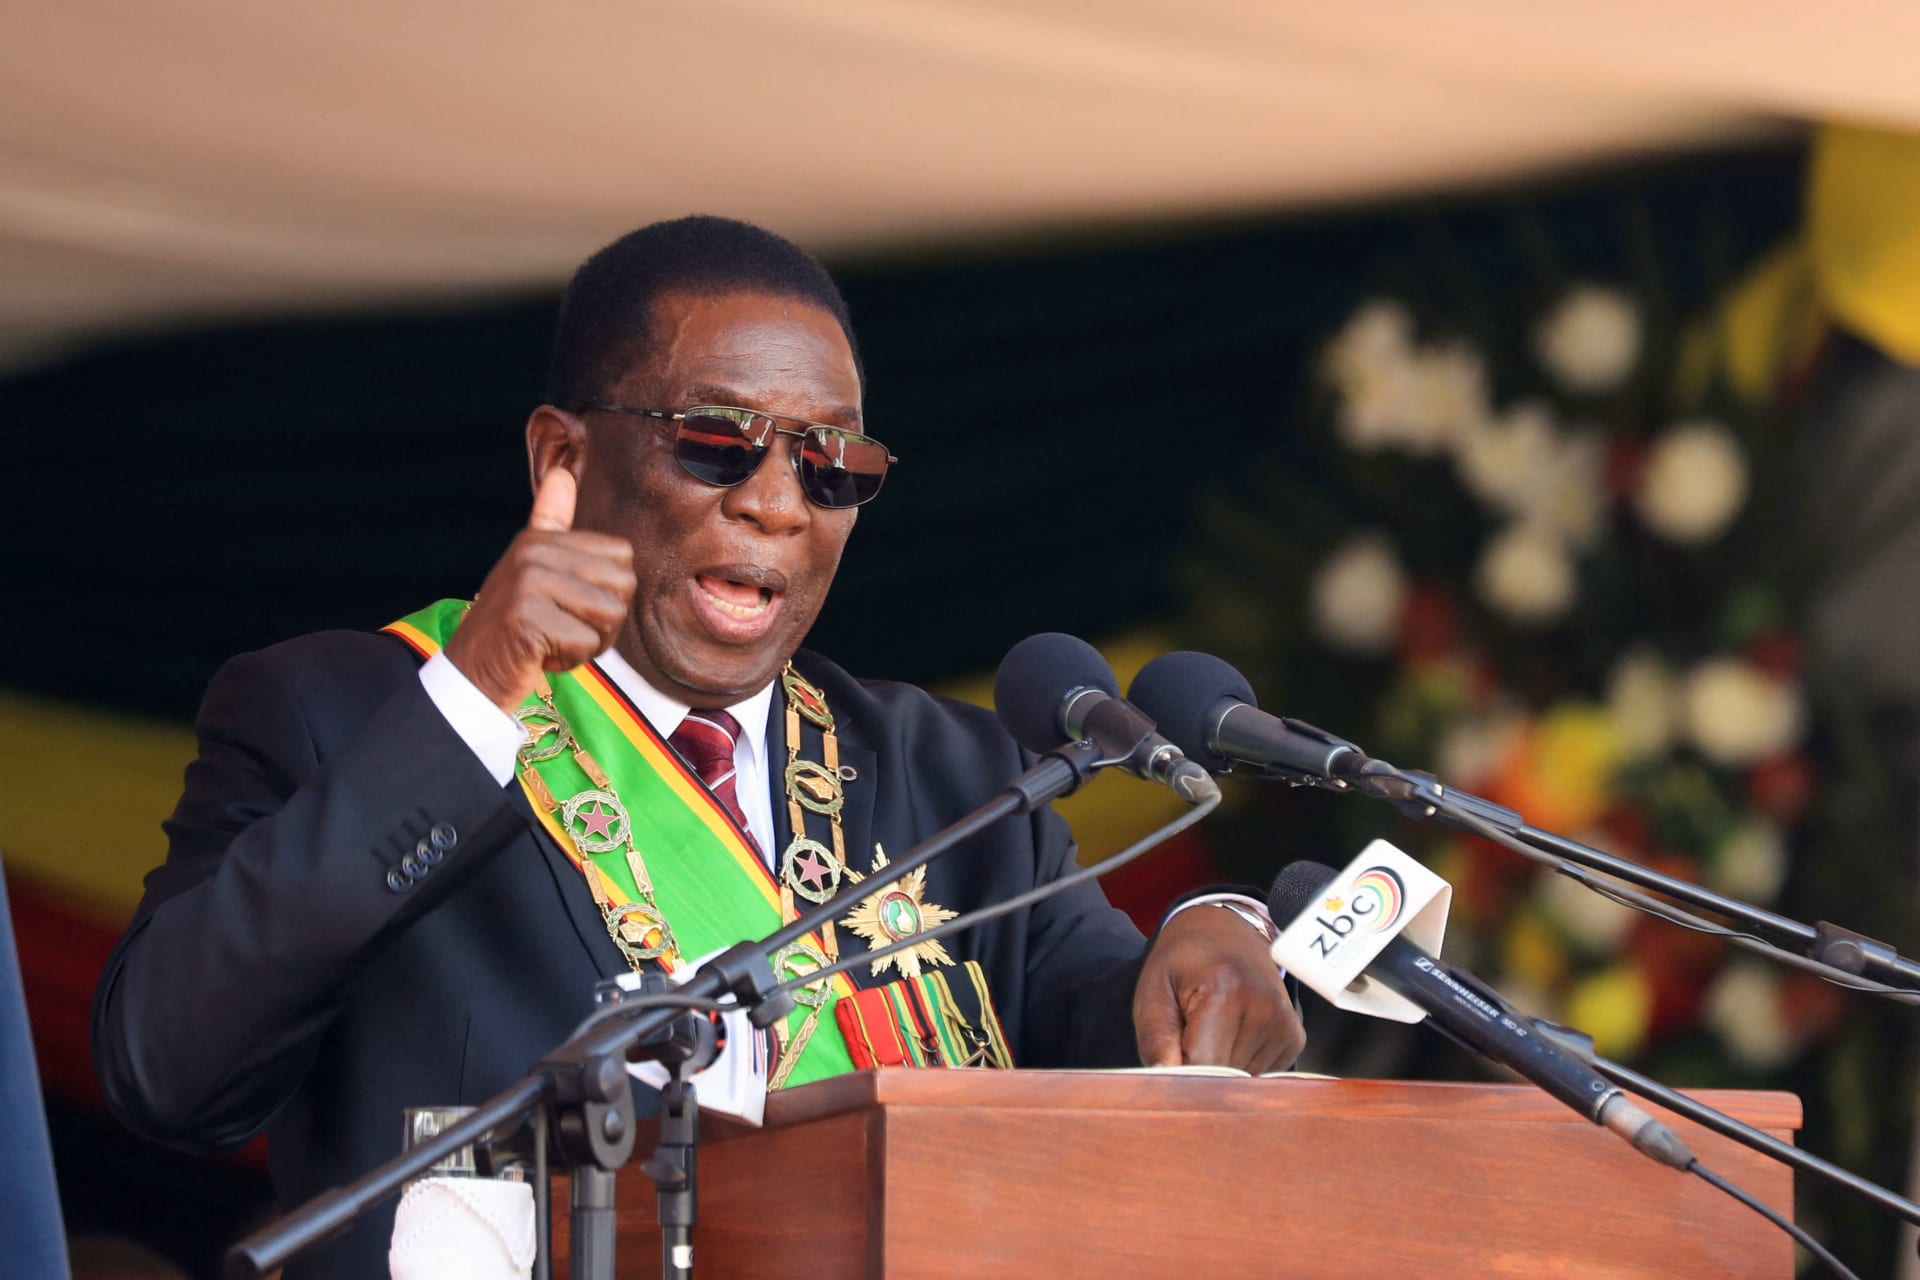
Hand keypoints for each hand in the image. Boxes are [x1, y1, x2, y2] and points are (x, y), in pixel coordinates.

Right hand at [443, 467, 637, 711]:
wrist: (470, 673)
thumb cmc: (511, 626)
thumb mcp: (531, 568)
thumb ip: (550, 523)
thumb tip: (563, 474)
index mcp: (540, 539)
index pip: (622, 555)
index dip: (609, 591)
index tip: (574, 607)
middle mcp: (534, 553)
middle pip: (623, 585)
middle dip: (605, 620)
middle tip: (568, 630)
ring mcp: (529, 583)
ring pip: (610, 615)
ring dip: (591, 643)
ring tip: (556, 642)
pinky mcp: (527, 618)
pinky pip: (586, 641)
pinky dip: (571, 659)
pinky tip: (542, 655)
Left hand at [1132, 905, 1303, 1073]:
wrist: (1225, 932)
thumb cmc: (1182, 962)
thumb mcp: (1153, 992)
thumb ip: (1155, 1040)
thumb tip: (1164, 1083)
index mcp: (1223, 991)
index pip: (1203, 1066)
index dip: (1179, 1075)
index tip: (1168, 1062)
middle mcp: (1262, 1007)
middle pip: (1225, 1079)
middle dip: (1200, 1073)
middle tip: (1185, 1038)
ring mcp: (1283, 1023)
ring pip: (1244, 1082)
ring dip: (1222, 1070)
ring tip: (1210, 1030)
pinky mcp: (1294, 1036)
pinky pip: (1262, 1075)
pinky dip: (1241, 1065)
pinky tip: (1230, 1035)